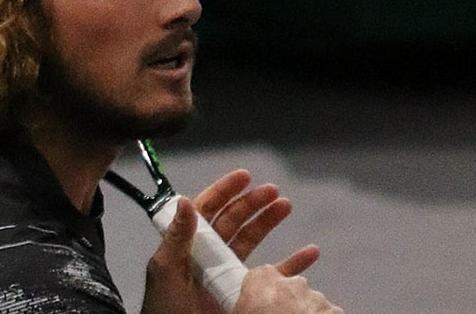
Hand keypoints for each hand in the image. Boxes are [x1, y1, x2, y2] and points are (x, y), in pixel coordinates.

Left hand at [140, 170, 324, 313]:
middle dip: (252, 203)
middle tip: (273, 191)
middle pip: (234, 221)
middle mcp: (210, 257)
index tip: (244, 176)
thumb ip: (177, 238)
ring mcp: (229, 276)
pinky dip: (293, 265)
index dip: (224, 192)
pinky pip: (274, 277)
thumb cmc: (164, 308)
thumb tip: (184, 200)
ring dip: (269, 222)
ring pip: (253, 241)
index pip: (207, 211)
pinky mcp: (246, 296)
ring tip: (286, 205)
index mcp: (188, 246)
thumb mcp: (166, 271)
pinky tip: (310, 252)